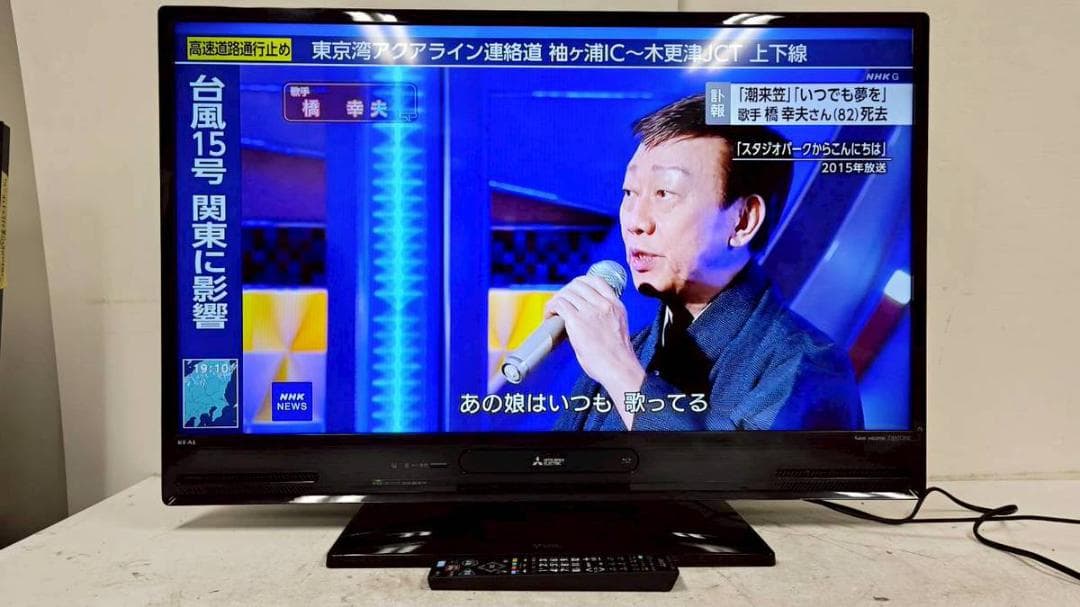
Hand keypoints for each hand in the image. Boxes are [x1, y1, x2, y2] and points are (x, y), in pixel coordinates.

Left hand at [544, 275, 645, 427]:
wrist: (619, 368)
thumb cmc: (617, 357)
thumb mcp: (617, 327)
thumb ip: (606, 317)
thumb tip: (586, 318)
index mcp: (615, 305)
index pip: (596, 281)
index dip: (580, 283)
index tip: (573, 292)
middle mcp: (603, 304)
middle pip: (577, 285)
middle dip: (565, 292)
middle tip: (559, 304)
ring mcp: (590, 311)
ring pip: (566, 293)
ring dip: (556, 300)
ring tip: (551, 312)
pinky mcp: (577, 321)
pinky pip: (559, 304)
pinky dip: (550, 308)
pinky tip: (549, 316)